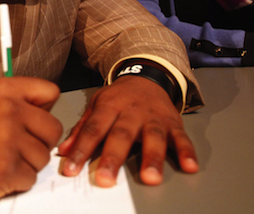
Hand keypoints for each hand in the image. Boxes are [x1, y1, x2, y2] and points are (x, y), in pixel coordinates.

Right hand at [0, 77, 62, 198]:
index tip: (30, 118)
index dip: (44, 108)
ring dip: (28, 162)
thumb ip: (18, 98)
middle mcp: (9, 112)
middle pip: (53, 130)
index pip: (50, 92)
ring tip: (2, 157)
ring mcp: (7, 142)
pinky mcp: (5, 171)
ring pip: (43, 157)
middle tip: (17, 144)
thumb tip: (49, 110)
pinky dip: (17, 180)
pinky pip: (30, 178)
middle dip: (40, 140)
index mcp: (4, 90)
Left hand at [58, 76, 197, 185]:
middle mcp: (131, 112)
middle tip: (106, 178)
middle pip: (121, 135)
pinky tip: (189, 167)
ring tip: (150, 177)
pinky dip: (186, 152)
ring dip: (152, 158)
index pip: (92, 130)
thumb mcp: (96, 105)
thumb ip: (81, 128)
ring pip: (153, 137)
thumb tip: (63, 150)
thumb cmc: (119, 96)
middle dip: (113, 157)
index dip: (81, 149)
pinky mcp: (173, 122)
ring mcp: (154, 117)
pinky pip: (182, 138)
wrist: (146, 76)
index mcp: (109, 107)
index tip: (72, 169)